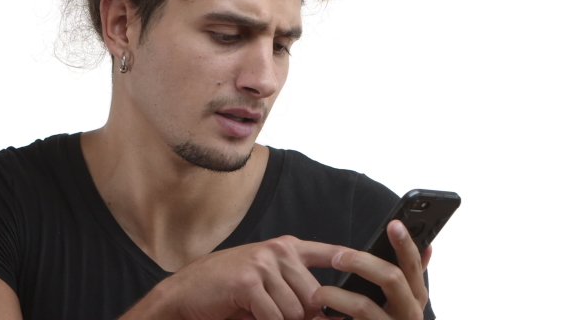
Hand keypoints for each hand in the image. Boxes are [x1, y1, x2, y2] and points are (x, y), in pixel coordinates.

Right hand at [122, 235, 344, 319]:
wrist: (185, 293)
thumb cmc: (228, 292)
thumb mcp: (266, 284)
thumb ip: (296, 290)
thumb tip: (327, 315)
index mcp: (286, 248)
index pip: (329, 252)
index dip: (352, 260)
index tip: (377, 266)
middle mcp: (278, 251)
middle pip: (314, 297)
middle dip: (298, 316)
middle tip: (268, 311)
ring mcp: (263, 263)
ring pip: (295, 311)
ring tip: (254, 310)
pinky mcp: (249, 280)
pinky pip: (273, 316)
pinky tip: (244, 311)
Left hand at [311, 220, 431, 319]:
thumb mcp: (404, 300)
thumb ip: (412, 275)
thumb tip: (429, 245)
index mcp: (416, 297)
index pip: (414, 264)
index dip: (404, 243)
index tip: (393, 223)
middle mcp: (411, 314)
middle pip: (391, 278)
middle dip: (360, 262)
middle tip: (336, 257)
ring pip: (364, 305)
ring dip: (335, 295)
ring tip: (318, 294)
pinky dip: (331, 317)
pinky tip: (318, 317)